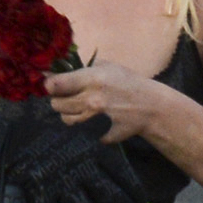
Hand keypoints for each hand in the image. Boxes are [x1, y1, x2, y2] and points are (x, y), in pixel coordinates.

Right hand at [0, 105, 148, 202]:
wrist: (10, 136)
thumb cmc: (47, 136)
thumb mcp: (74, 129)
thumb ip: (95, 130)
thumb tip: (110, 120)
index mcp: (93, 151)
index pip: (123, 175)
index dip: (136, 194)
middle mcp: (81, 167)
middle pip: (112, 198)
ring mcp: (61, 181)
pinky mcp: (41, 191)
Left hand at [47, 60, 179, 144]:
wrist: (154, 106)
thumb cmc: (131, 82)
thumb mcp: (111, 66)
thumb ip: (89, 67)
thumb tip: (67, 69)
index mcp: (92, 78)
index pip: (58, 84)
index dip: (49, 85)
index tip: (49, 86)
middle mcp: (92, 98)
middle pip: (58, 104)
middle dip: (58, 101)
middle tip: (64, 99)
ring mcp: (98, 117)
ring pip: (67, 119)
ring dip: (69, 115)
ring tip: (76, 111)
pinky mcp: (105, 132)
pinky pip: (90, 135)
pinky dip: (93, 133)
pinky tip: (98, 127)